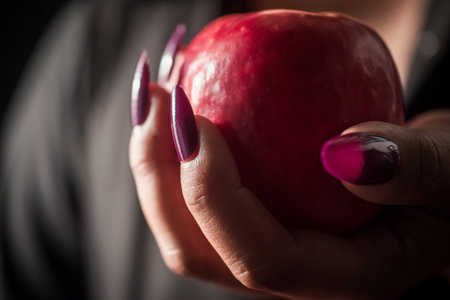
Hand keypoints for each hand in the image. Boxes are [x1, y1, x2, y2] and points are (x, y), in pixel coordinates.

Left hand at [129, 77, 449, 298]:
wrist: (427, 180)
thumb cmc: (445, 180)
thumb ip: (415, 169)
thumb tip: (345, 157)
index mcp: (343, 277)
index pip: (262, 258)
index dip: (215, 195)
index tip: (197, 118)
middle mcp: (291, 276)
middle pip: (199, 250)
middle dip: (160, 176)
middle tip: (155, 101)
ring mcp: (265, 247)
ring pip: (184, 228)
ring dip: (154, 165)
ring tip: (151, 99)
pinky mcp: (253, 217)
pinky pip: (195, 197)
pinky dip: (173, 153)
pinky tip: (172, 108)